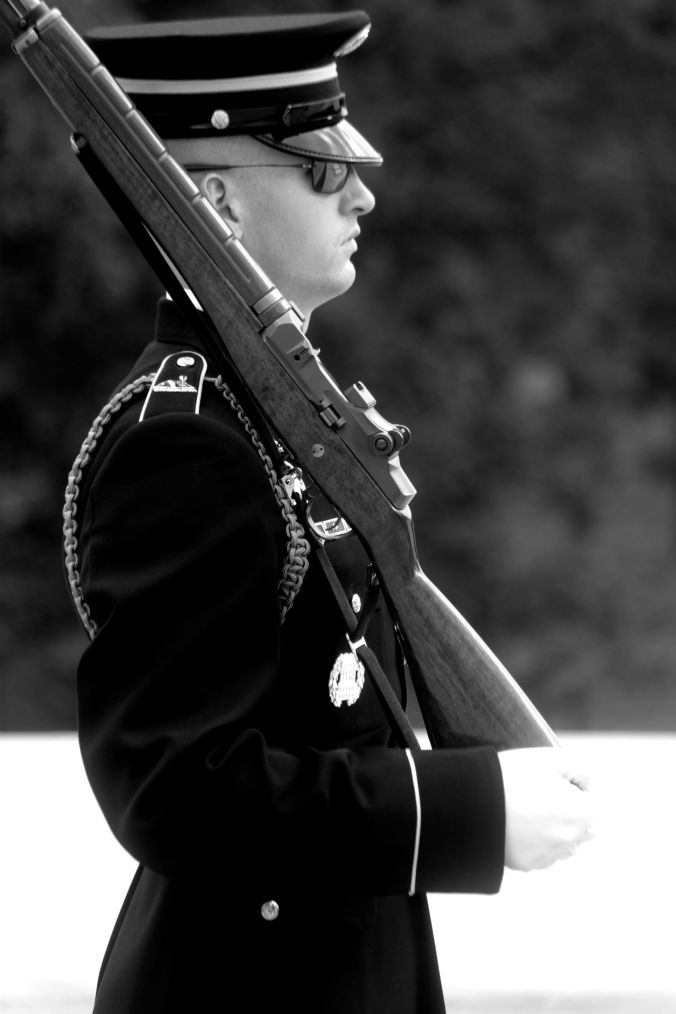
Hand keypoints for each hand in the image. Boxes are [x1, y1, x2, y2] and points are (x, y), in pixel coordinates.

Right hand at [498, 747, 594, 871]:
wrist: (472, 802)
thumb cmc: (512, 776)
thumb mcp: (550, 759)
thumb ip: (580, 770)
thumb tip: (587, 785)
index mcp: (580, 812)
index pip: (594, 803)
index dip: (576, 788)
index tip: (555, 781)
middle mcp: (570, 839)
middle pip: (583, 827)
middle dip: (571, 812)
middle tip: (543, 795)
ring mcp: (549, 855)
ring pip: (564, 843)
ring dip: (556, 830)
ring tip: (529, 811)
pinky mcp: (528, 864)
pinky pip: (542, 854)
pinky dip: (536, 843)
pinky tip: (518, 826)